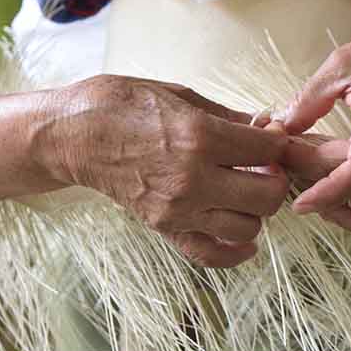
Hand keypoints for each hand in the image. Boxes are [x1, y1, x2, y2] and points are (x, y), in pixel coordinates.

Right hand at [35, 74, 289, 266]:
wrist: (72, 135)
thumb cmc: (120, 105)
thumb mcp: (179, 95)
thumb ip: (228, 116)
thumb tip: (266, 126)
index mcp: (200, 136)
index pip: (268, 151)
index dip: (278, 143)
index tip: (270, 139)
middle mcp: (193, 178)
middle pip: (267, 196)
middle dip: (275, 180)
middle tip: (264, 167)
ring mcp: (177, 208)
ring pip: (247, 228)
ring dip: (255, 211)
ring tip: (244, 191)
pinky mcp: (163, 227)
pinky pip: (211, 255)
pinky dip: (235, 252)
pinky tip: (244, 238)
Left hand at [282, 19, 350, 229]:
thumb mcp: (344, 62)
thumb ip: (310, 97)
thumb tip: (279, 128)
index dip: (331, 191)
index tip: (300, 203)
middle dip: (307, 176)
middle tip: (277, 154)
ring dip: (325, 194)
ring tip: (296, 168)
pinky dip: (347, 209)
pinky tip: (321, 191)